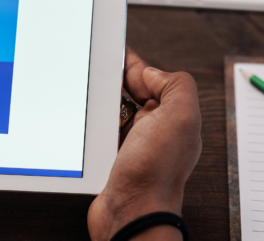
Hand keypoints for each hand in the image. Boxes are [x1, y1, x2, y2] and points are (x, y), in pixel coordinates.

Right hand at [88, 47, 201, 239]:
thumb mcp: (181, 116)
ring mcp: (132, 145)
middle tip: (95, 68)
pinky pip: (99, 133)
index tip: (113, 50)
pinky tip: (83, 120)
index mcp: (173, 115)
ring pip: (112, 111)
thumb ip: (175, 85)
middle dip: (113, 80)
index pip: (152, 78)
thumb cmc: (156, 173)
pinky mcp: (112, 159)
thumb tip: (151, 73)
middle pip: (130, 93)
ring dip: (100, 102)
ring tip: (87, 91)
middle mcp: (154, 130)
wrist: (131, 213)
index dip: (133, 64)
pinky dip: (91, 125)